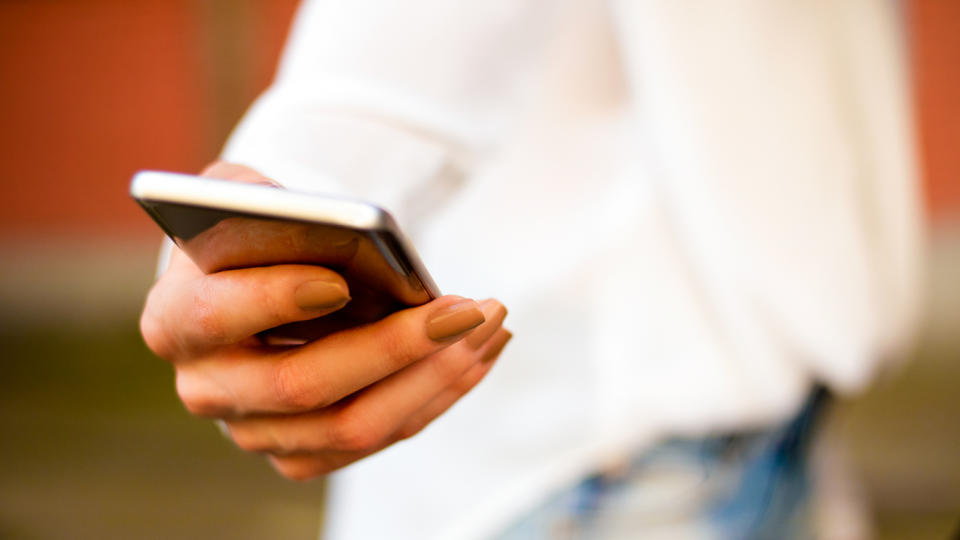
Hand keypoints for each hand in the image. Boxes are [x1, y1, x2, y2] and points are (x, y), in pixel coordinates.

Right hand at [139, 163, 510, 479]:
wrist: (251, 285)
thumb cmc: (255, 233)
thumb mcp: (246, 195)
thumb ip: (263, 199)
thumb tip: (340, 228)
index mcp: (175, 320)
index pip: (217, 316)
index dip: (278, 299)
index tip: (341, 280)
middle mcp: (207, 389)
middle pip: (305, 386)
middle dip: (396, 346)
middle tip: (468, 308)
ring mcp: (256, 432)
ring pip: (357, 425)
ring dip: (436, 376)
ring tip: (491, 323)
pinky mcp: (304, 454)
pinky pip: (383, 435)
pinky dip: (439, 393)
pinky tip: (482, 350)